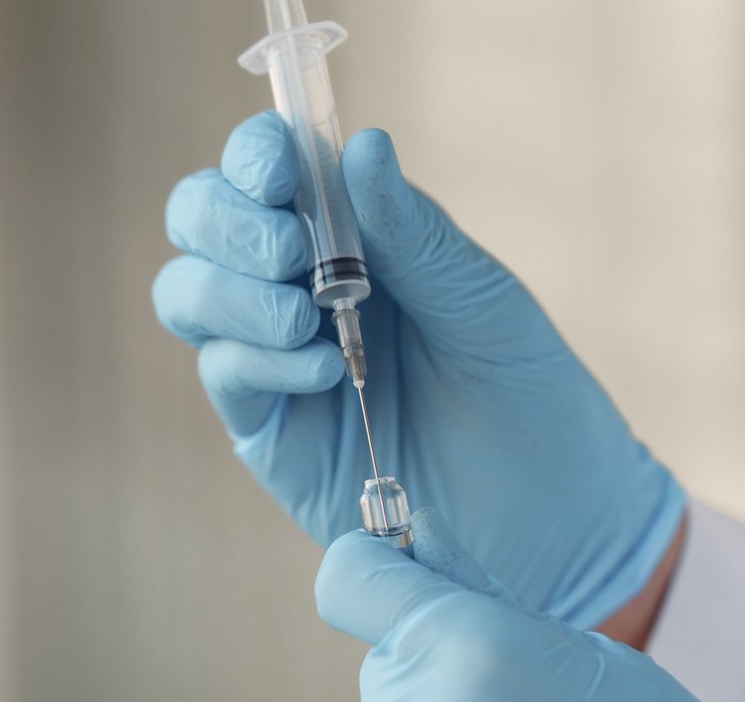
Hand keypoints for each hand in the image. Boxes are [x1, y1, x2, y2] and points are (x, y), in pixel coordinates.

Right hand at [154, 114, 682, 627]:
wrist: (555, 513)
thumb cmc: (531, 394)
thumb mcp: (482, 303)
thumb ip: (414, 233)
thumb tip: (363, 144)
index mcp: (355, 237)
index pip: (268, 172)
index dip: (256, 155)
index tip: (276, 165)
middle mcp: (300, 288)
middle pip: (201, 222)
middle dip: (228, 221)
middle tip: (293, 252)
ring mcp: (277, 359)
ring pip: (189, 294)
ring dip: (233, 290)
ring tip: (309, 318)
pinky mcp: (271, 431)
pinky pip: (226, 374)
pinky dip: (260, 359)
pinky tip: (328, 371)